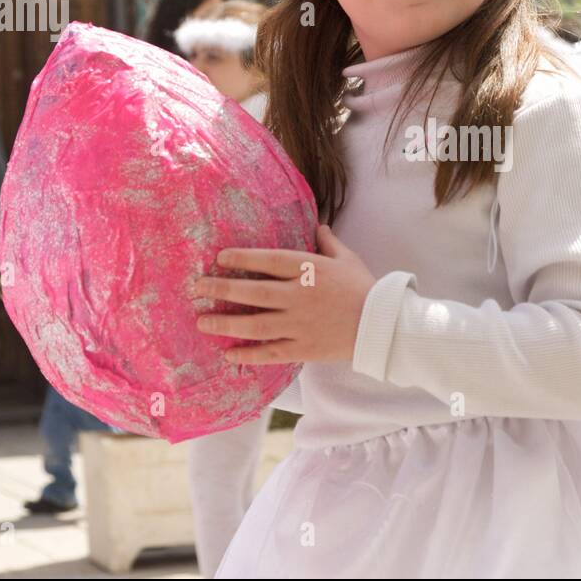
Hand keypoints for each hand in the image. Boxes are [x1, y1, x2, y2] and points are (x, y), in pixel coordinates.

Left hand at [193, 224, 376, 364]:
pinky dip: (248, 354)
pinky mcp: (303, 348)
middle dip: (222, 289)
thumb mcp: (348, 258)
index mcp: (309, 270)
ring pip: (256, 324)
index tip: (220, 258)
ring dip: (226, 323)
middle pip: (253, 292)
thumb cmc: (365, 288)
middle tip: (197, 288)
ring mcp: (300, 324)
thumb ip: (328, 242)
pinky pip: (270, 352)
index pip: (268, 260)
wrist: (382, 325)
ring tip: (202, 322)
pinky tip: (228, 353)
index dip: (242, 258)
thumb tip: (319, 226)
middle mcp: (299, 296)